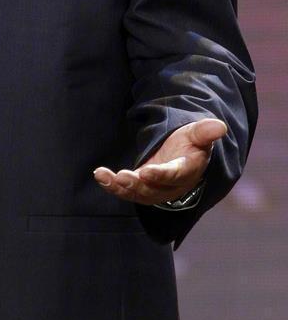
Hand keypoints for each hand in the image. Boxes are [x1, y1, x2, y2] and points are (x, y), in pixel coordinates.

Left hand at [93, 117, 226, 205]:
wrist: (184, 156)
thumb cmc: (191, 143)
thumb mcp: (197, 134)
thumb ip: (205, 131)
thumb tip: (220, 126)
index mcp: (186, 171)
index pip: (174, 175)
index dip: (160, 174)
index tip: (146, 171)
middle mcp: (170, 185)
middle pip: (153, 189)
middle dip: (136, 184)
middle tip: (122, 177)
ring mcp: (155, 189)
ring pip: (137, 193)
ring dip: (120, 187)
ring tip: (105, 176)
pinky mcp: (141, 188)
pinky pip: (126, 191)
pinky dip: (112, 185)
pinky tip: (100, 175)